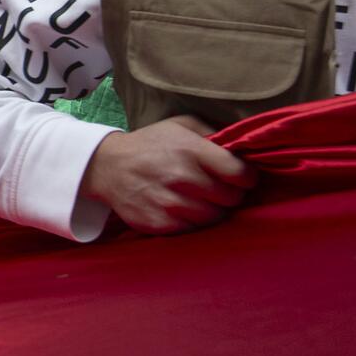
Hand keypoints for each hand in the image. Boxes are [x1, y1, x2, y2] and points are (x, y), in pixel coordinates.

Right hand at [79, 115, 255, 234]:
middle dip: (231, 194)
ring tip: (203, 199)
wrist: (107, 166)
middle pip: (231, 198)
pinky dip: (194, 221)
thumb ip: (212, 134)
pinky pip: (193, 230)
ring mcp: (169, 203)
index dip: (247, 177)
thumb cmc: (150, 144)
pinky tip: (186, 209)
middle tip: (221, 189)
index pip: (239, 173)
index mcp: (191, 150)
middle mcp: (182, 177)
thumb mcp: (181, 125)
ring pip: (214, 217)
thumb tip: (241, 149)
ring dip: (214, 210)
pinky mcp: (159, 223)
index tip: (242, 177)